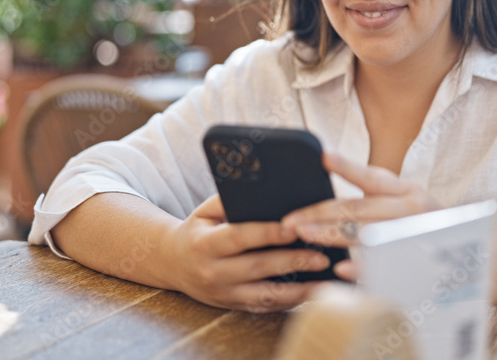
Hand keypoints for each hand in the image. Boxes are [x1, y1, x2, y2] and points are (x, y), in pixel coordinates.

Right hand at [166, 194, 329, 312]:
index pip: (240, 237)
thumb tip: (262, 190)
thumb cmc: (197, 230)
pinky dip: (290, 302)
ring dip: (297, 290)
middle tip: (321, 255)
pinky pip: (265, 307)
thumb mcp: (204, 211)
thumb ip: (229, 201)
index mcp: (204, 244)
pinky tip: (311, 293)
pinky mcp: (233, 306)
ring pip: (265, 295)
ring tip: (323, 281)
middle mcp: (213, 272)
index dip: (268, 233)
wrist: (172, 264)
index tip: (295, 227)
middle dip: (292, 261)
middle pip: (258, 267)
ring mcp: (223, 294)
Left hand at [281, 152, 440, 279]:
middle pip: (359, 209)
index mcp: (405, 190)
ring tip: (305, 235)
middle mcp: (410, 210)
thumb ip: (373, 192)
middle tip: (293, 220)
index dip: (347, 166)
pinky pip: (382, 266)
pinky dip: (359, 267)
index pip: (372, 177)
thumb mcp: (404, 199)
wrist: (464, 250)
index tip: (323, 157)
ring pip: (365, 235)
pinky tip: (338, 267)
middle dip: (321, 214)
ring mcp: (411, 237)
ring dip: (332, 235)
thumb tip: (329, 172)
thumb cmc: (421, 222)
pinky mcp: (411, 263)